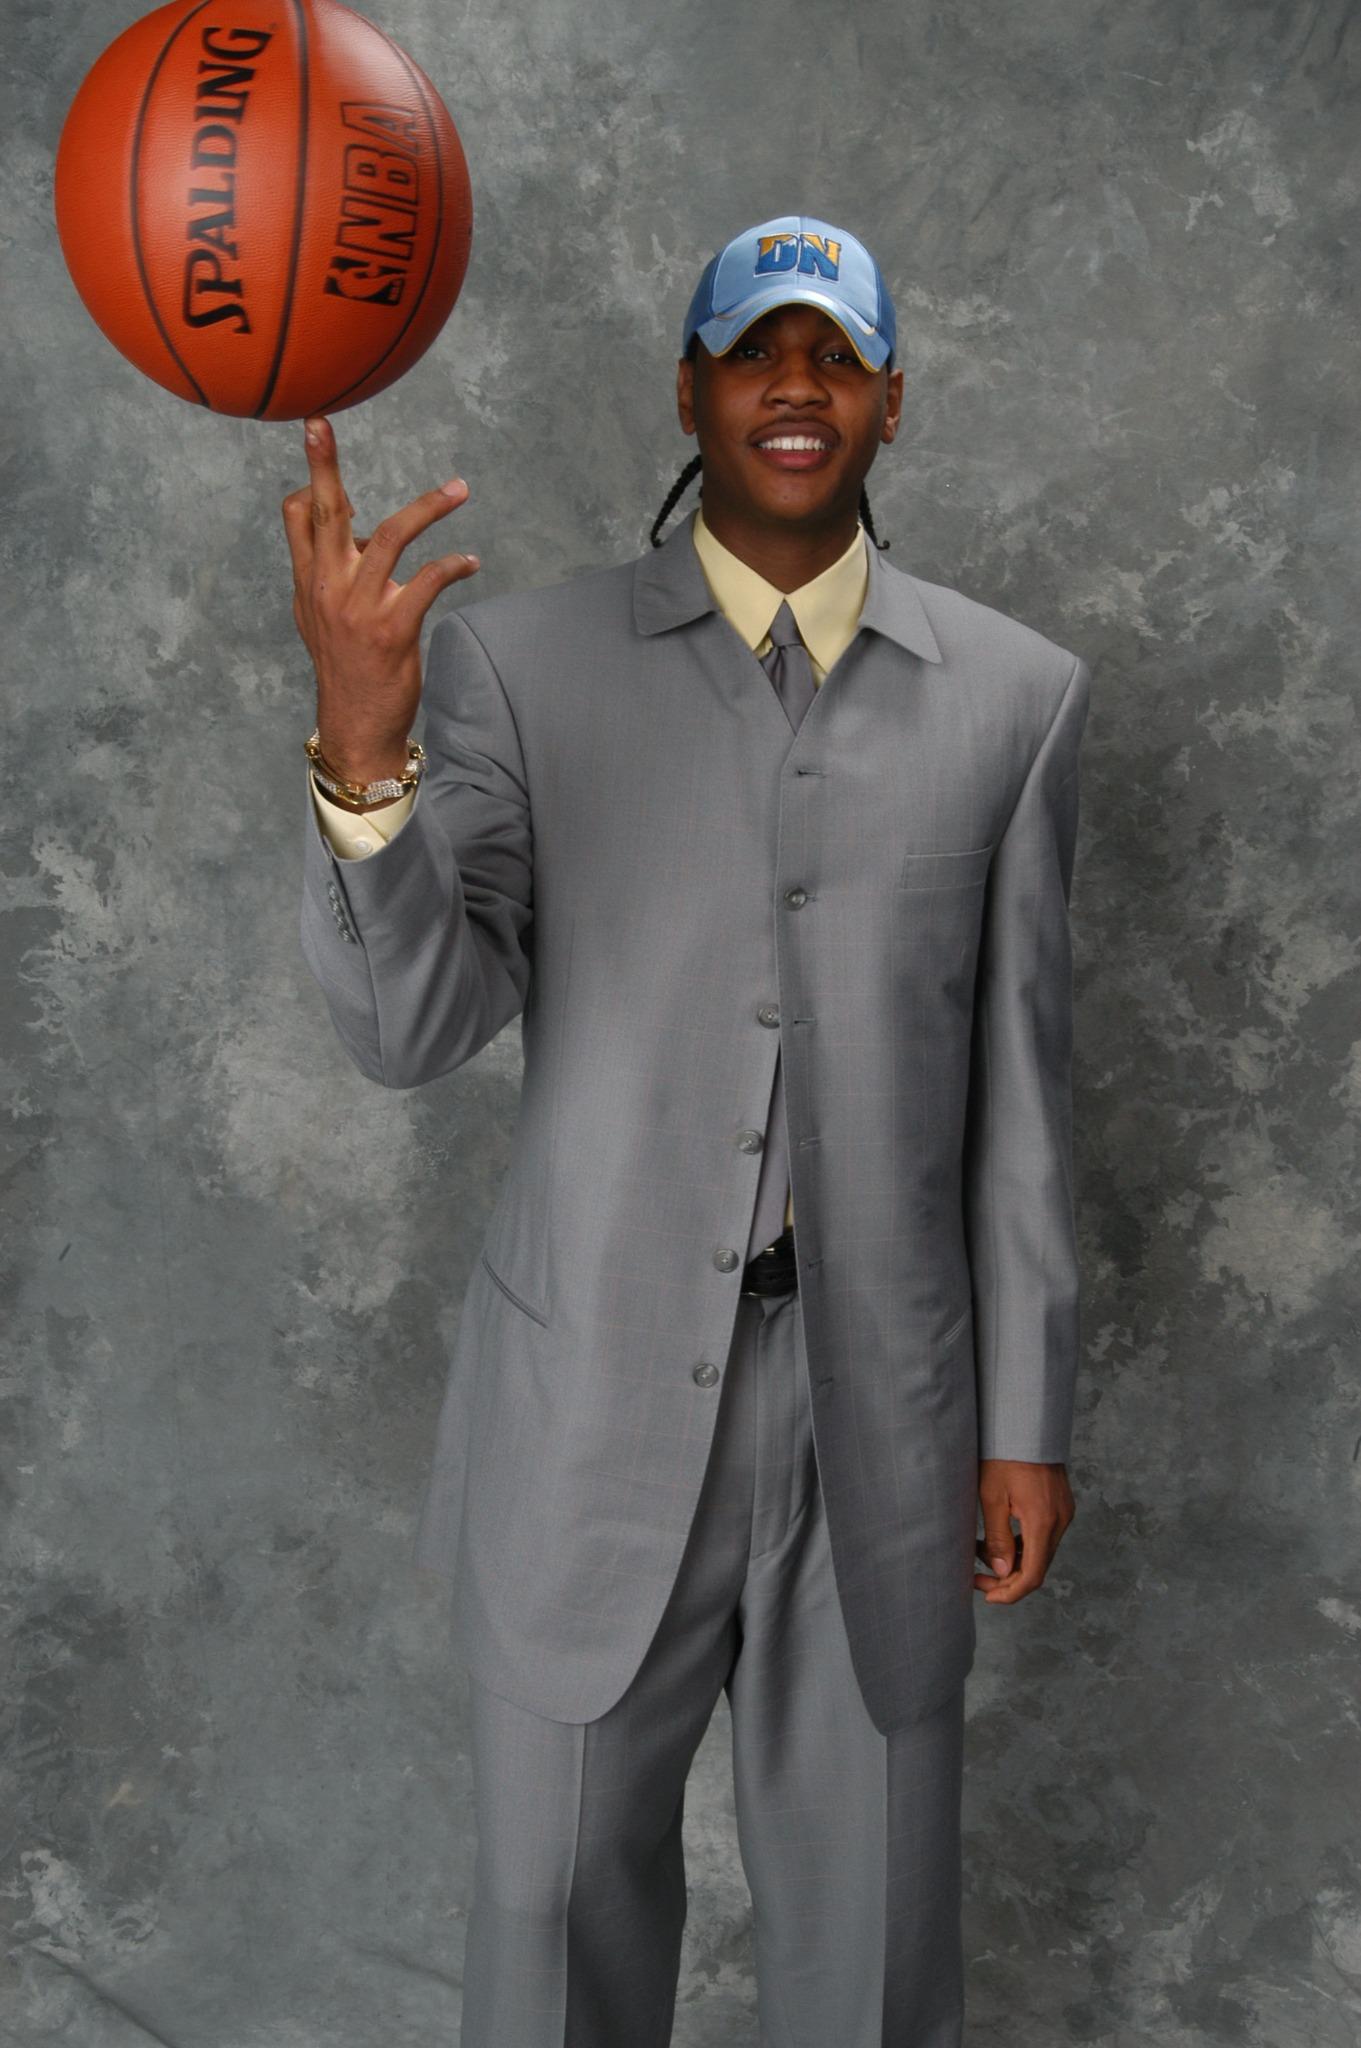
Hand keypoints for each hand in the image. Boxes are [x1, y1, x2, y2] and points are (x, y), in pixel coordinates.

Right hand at [281, 412, 480, 779]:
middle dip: (322, 464)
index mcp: (309, 583)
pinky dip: (454, 564)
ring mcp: (359, 608)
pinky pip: (428, 580)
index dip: (308, 478)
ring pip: (391, 536)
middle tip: (322, 422)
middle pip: (324, 512)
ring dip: (430, 506)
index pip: (296, 518)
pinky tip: (471, 562)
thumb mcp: (319, 620)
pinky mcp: (393, 629)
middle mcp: (328, 589)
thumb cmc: (346, 669)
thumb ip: (329, 574)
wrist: (357, 725)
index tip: (319, 440)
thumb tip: (357, 535)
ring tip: (459, 489)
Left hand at [973, 1458, 1074, 1603]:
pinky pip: (1043, 1536)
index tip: (988, 1596)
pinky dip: (1022, 1544)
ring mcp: (1063, 1512)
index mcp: (1043, 1521)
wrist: (1026, 1424)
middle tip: (977, 1578)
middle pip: (1038, 1567)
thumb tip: (1000, 1573)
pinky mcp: (1060, 1505)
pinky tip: (999, 1537)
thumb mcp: (991, 1496)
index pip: (1033, 1575)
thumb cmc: (1004, 1455)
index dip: (1011, 1593)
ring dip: (1013, 1560)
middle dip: (1007, 1579)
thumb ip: (997, 1538)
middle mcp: (1060, 1520)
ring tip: (980, 1550)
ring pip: (1040, 1552)